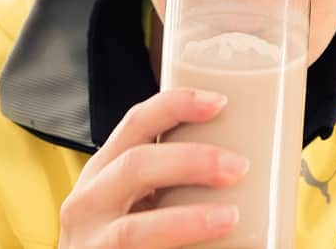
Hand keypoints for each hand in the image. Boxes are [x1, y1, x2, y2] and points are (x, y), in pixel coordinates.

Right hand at [57, 88, 248, 247]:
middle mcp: (90, 199)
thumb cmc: (136, 237)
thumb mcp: (144, 201)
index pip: (136, 122)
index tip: (220, 102)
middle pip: (135, 165)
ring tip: (230, 217)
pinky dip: (176, 248)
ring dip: (187, 221)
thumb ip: (177, 182)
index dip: (175, 106)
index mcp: (106, 169)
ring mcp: (91, 242)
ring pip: (133, 229)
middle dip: (190, 161)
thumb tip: (245, 165)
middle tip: (239, 167)